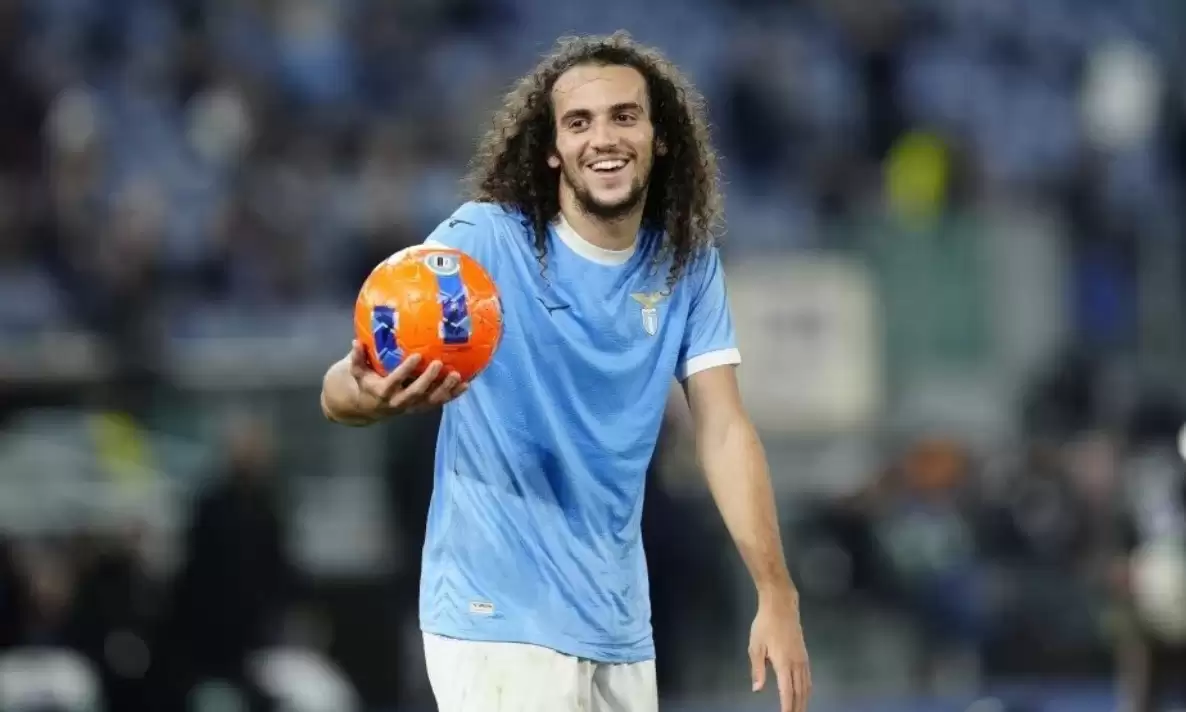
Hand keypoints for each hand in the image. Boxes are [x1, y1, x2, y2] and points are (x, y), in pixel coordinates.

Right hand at [349, 340, 467, 414]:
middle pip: (416, 393)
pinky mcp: (421, 407)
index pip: (395, 381)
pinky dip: (452, 395)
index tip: (417, 356)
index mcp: (383, 391)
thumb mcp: (357, 371)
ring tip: (457, 376)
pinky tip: (466, 385)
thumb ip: (357, 357)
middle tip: (439, 363)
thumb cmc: (366, 382)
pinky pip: (439, 402)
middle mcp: (398, 401)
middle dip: (429, 379)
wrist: (369, 407)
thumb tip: (356, 341)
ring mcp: (412, 406)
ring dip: (445, 389)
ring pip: (431, 400)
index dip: (406, 370)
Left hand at [749, 589, 810, 711]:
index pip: (787, 692)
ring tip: (799, 711)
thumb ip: (757, 669)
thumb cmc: (765, 625)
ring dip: (804, 701)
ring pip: (806, 686)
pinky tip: (804, 694)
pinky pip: (808, 678)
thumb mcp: (755, 646)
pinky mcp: (805, 655)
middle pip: (800, 692)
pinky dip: (807, 690)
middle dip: (797, 708)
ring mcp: (803, 659)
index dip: (787, 707)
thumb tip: (758, 689)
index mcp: (783, 663)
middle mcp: (797, 664)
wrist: (781, 605)